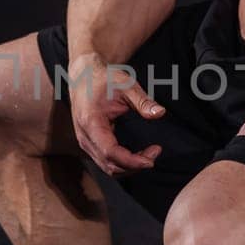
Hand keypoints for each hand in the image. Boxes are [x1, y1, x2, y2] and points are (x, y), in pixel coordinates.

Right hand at [68, 53, 164, 177]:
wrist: (83, 76)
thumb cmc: (104, 79)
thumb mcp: (126, 86)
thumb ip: (143, 101)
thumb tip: (160, 113)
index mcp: (91, 122)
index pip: (110, 152)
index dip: (131, 161)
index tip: (151, 159)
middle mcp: (85, 136)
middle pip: (109, 165)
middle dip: (134, 166)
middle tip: (155, 152)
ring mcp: (85, 142)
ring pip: (107, 167)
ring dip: (130, 166)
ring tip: (149, 153)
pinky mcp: (89, 143)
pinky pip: (105, 161)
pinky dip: (123, 163)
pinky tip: (138, 154)